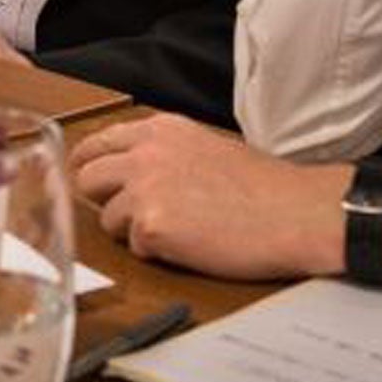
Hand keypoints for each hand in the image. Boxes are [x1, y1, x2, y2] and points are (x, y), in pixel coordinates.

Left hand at [71, 113, 353, 279]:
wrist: (294, 213)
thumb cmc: (263, 187)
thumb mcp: (206, 146)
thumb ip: (163, 152)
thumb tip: (130, 170)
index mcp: (161, 129)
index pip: (98, 141)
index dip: (92, 164)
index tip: (94, 180)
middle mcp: (145, 152)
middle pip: (86, 176)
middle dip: (103, 199)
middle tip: (131, 215)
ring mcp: (144, 187)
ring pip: (106, 218)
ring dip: (132, 230)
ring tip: (177, 230)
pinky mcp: (151, 225)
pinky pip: (132, 247)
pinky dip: (155, 252)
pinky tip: (189, 245)